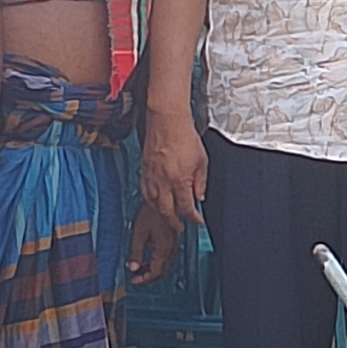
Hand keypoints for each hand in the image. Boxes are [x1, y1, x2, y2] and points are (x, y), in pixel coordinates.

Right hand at [132, 115, 205, 283]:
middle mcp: (163, 182)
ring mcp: (151, 177)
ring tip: (168, 217)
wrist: (167, 121)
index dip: (193, 218)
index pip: (186, 208)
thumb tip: (199, 196)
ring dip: (161, 213)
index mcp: (180, 181)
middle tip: (179, 227)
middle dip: (174, 222)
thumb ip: (201, 182)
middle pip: (167, 211)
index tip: (197, 221)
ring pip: (154, 204)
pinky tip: (155, 201)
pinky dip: (151, 201)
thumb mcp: (202, 161)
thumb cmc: (185, 136)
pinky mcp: (144, 170)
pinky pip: (146, 192)